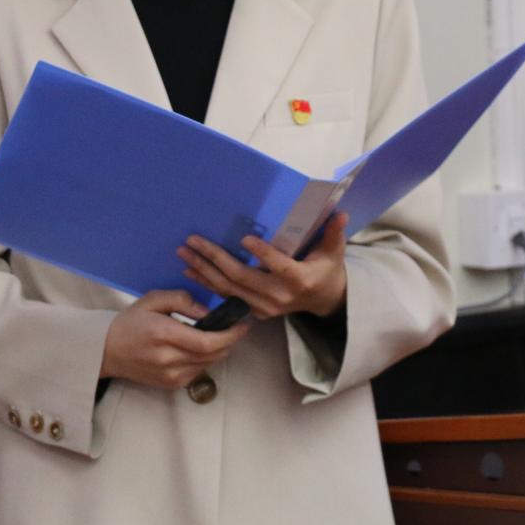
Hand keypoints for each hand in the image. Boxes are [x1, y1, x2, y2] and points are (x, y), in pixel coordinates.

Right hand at [99, 290, 250, 389]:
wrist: (106, 350)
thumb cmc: (129, 322)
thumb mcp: (152, 300)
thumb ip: (182, 300)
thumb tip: (208, 312)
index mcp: (164, 334)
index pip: (209, 341)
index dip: (231, 335)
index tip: (243, 324)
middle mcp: (169, 359)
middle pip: (214, 355)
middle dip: (231, 341)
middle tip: (236, 327)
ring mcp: (170, 375)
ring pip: (210, 364)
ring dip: (220, 350)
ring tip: (219, 335)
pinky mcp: (171, 384)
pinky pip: (199, 371)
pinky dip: (206, 359)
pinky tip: (199, 348)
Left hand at [179, 213, 351, 320]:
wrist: (323, 301)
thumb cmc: (326, 269)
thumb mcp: (334, 251)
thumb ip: (334, 233)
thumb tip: (340, 213)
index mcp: (299, 279)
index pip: (279, 266)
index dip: (263, 254)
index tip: (245, 238)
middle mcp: (279, 296)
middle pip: (242, 277)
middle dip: (214, 258)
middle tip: (193, 240)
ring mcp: (264, 306)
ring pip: (228, 289)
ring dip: (203, 271)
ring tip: (184, 253)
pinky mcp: (254, 311)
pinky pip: (226, 297)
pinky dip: (206, 284)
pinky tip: (189, 271)